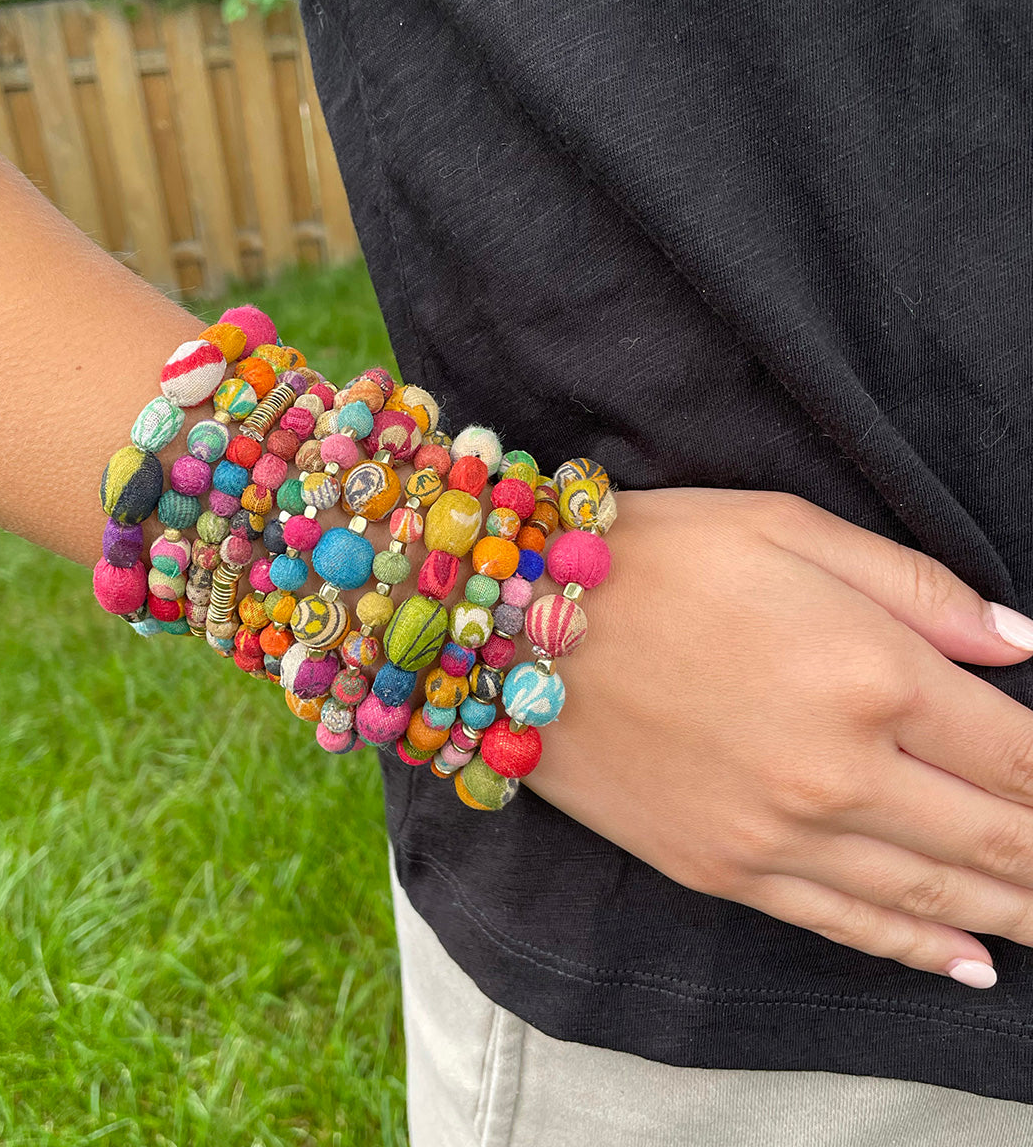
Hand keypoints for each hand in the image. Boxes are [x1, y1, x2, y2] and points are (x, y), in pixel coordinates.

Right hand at [526, 487, 1032, 986]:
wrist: (511, 630)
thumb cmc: (651, 557)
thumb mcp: (786, 528)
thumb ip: (916, 587)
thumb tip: (1022, 646)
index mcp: (871, 674)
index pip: (1023, 754)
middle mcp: (839, 773)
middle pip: (997, 839)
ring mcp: (777, 835)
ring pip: (932, 897)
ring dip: (1013, 912)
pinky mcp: (720, 869)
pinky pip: (842, 927)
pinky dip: (917, 952)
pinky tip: (969, 965)